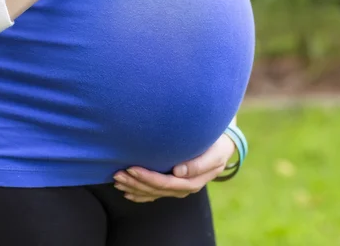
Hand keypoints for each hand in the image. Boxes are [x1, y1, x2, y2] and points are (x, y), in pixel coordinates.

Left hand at [113, 134, 235, 202]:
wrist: (221, 145)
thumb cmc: (217, 145)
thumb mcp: (215, 153)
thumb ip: (199, 164)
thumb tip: (178, 172)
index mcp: (193, 182)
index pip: (166, 183)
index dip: (147, 178)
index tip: (132, 168)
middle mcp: (183, 188)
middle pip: (155, 189)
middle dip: (135, 183)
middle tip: (117, 174)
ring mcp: (177, 188)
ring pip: (152, 193)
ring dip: (133, 187)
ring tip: (117, 180)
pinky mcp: (172, 186)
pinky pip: (154, 194)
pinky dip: (139, 194)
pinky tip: (127, 192)